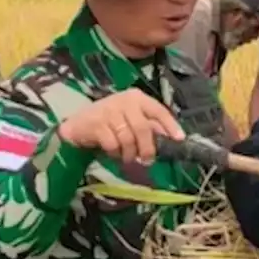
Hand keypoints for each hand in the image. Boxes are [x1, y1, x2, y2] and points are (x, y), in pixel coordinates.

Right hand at [56, 88, 184, 165]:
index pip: (158, 110)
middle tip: (146, 160)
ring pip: (128, 139)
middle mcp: (125, 101)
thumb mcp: (131, 119)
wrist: (79, 123)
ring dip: (128, 153)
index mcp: (137, 98)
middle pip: (143, 128)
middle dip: (147, 148)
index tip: (179, 139)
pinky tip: (112, 152)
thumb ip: (149, 126)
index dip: (170, 125)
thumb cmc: (110, 122)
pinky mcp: (97, 123)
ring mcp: (109, 111)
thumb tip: (171, 138)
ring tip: (126, 156)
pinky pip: (112, 144)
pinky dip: (114, 153)